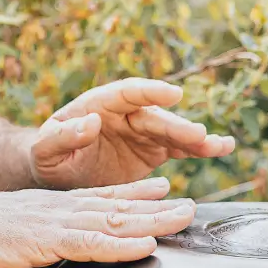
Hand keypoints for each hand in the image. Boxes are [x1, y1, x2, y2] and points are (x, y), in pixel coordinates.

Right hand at [0, 177, 194, 267]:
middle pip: (119, 206)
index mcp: (54, 207)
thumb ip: (38, 238)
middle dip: (157, 206)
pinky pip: (92, 243)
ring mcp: (58, 223)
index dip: (135, 193)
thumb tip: (47, 249)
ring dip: (153, 220)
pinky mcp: (48, 240)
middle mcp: (62, 209)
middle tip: (191, 205)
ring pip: (115, 220)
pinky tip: (146, 246)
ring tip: (185, 216)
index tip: (163, 188)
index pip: (103, 197)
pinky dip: (121, 245)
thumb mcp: (14, 233)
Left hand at [29, 78, 235, 188]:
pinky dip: (200, 149)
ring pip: (173, 131)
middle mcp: (125, 114)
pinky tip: (222, 148)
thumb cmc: (47, 158)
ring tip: (221, 145)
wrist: (58, 176)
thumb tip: (90, 122)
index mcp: (99, 105)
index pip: (127, 93)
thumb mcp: (45, 150)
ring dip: (196, 138)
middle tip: (198, 135)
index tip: (172, 94)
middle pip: (156, 116)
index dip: (151, 92)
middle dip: (178, 125)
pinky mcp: (153, 151)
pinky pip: (180, 148)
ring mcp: (142, 132)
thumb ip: (61, 136)